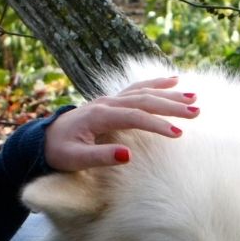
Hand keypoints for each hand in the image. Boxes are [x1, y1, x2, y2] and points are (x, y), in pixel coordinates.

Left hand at [44, 75, 198, 171]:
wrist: (43, 138)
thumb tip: (127, 155)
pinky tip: (174, 81)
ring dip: (169, 94)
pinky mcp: (112, 101)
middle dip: (171, 105)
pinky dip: (156, 83)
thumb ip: (100, 157)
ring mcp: (110, 99)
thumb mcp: (74, 159)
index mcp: (99, 116)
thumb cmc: (59, 151)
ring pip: (144, 91)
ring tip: (194, 98)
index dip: (156, 124)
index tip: (177, 134)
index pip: (134, 117)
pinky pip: (138, 88)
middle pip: (144, 99)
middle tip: (196, 112)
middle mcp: (106, 103)